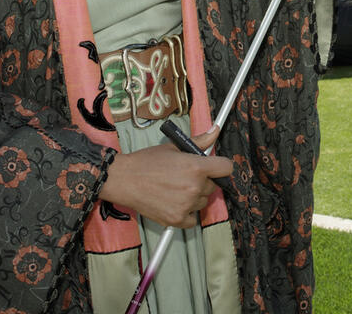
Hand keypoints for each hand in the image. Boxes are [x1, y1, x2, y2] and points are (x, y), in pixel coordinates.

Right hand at [99, 128, 231, 228]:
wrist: (125, 179)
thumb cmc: (147, 161)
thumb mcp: (174, 147)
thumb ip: (198, 141)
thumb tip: (214, 131)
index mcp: (196, 167)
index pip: (226, 168)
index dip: (222, 166)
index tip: (216, 167)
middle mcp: (194, 187)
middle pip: (213, 186)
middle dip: (203, 181)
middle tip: (185, 176)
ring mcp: (186, 205)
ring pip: (202, 202)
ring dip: (194, 197)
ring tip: (176, 188)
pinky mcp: (177, 220)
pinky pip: (193, 219)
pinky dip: (187, 213)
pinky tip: (174, 202)